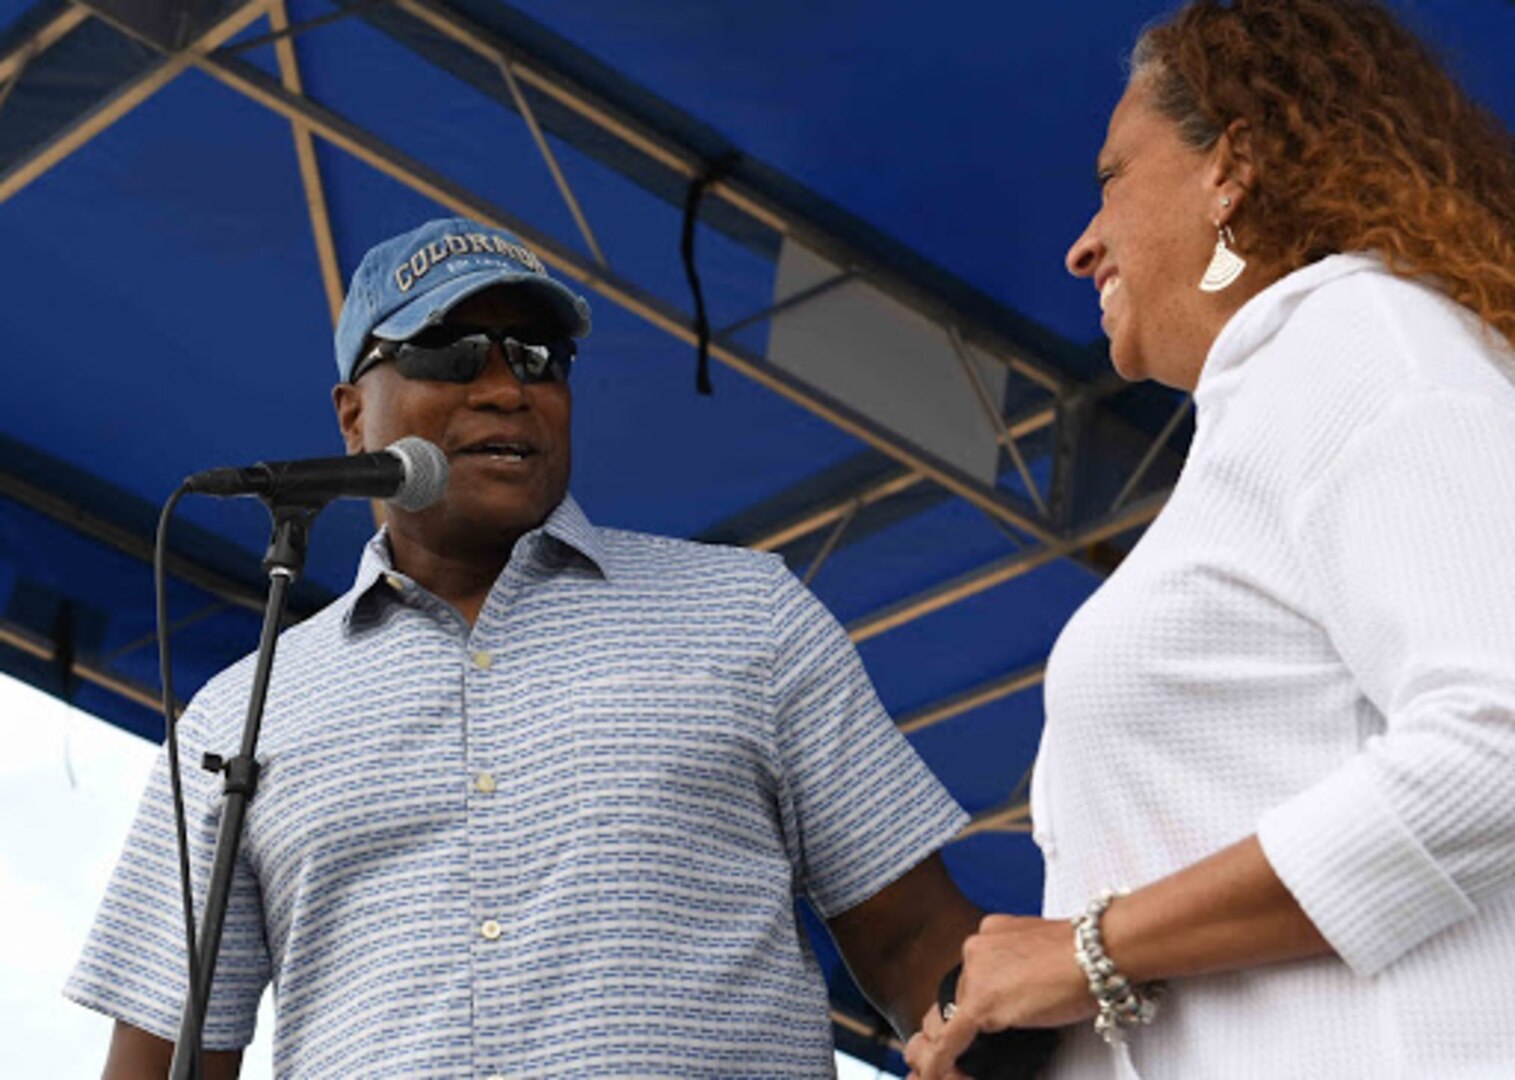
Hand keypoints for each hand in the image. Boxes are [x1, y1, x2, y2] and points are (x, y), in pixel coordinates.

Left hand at [905, 914, 1091, 1079]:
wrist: (1101, 951)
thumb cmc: (1088, 953)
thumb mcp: (1043, 950)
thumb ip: (1022, 965)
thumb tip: (1021, 990)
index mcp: (991, 932)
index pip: (977, 973)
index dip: (987, 997)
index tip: (1000, 1009)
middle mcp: (976, 947)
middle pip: (966, 995)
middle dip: (982, 1016)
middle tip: (1010, 1027)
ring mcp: (975, 974)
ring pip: (961, 1016)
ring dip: (973, 1036)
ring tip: (996, 1044)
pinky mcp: (980, 1002)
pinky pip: (951, 1038)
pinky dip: (940, 1061)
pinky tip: (933, 1076)